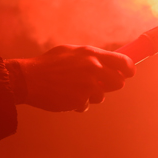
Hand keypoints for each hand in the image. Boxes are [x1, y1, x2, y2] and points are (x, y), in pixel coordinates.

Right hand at [11, 45, 135, 112]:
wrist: (28, 79)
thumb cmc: (48, 64)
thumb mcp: (71, 52)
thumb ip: (90, 57)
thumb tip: (107, 62)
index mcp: (91, 54)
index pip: (123, 62)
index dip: (129, 69)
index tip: (129, 73)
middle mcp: (93, 69)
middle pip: (118, 82)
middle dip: (110, 85)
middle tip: (99, 84)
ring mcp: (87, 86)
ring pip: (101, 96)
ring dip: (91, 95)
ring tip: (73, 88)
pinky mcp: (79, 101)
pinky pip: (86, 105)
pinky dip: (78, 103)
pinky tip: (64, 96)